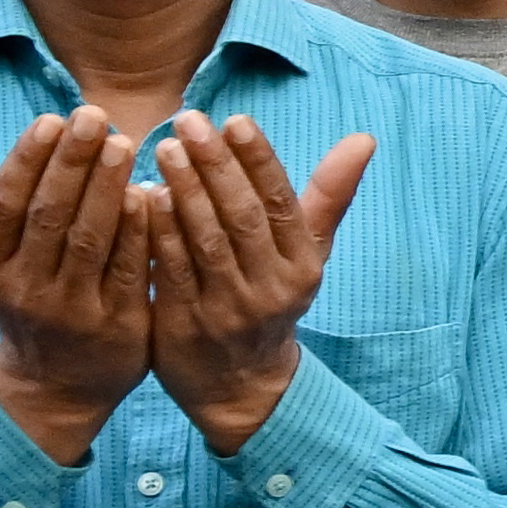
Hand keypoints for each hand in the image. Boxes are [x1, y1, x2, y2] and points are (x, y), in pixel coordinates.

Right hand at [0, 110, 158, 462]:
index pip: (4, 205)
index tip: (50, 119)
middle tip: (94, 116)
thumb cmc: (18, 295)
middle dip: (72, 163)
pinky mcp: (118, 326)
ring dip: (107, 188)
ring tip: (125, 143)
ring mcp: (72, 310)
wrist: (54, 385)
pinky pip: (129, 269)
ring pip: (89, 240)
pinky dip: (139, 230)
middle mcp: (25, 289)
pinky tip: (151, 193)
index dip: (26, 161)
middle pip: (49, 217)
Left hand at [128, 112, 372, 455]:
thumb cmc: (271, 301)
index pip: (282, 203)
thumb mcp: (307, 255)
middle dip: (215, 165)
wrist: (241, 387)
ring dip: (183, 189)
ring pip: (205, 239)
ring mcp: (228, 309)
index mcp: (302, 266)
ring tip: (163, 147)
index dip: (260, 160)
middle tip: (188, 122)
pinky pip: (170, 268)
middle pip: (242, 217)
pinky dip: (157, 229)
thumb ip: (328, 196)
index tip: (236, 121)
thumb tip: (364, 139)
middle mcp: (271, 289)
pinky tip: (142, 195)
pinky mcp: (185, 324)